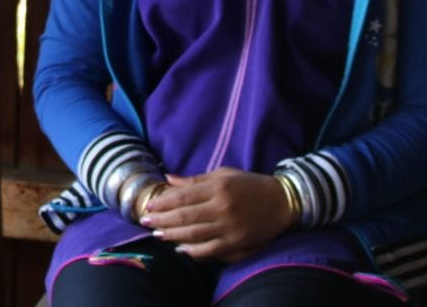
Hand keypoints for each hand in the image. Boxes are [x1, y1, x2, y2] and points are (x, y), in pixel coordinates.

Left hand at [138, 167, 296, 261]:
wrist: (282, 202)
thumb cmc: (249, 185)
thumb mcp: (223, 175)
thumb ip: (195, 180)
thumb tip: (168, 178)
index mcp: (218, 187)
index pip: (183, 197)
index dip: (163, 203)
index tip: (149, 205)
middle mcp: (222, 208)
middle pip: (184, 217)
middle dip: (162, 220)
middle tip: (145, 221)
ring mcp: (230, 228)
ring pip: (194, 235)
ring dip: (172, 236)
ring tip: (157, 234)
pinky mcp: (237, 243)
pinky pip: (210, 250)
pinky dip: (193, 251)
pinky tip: (180, 249)